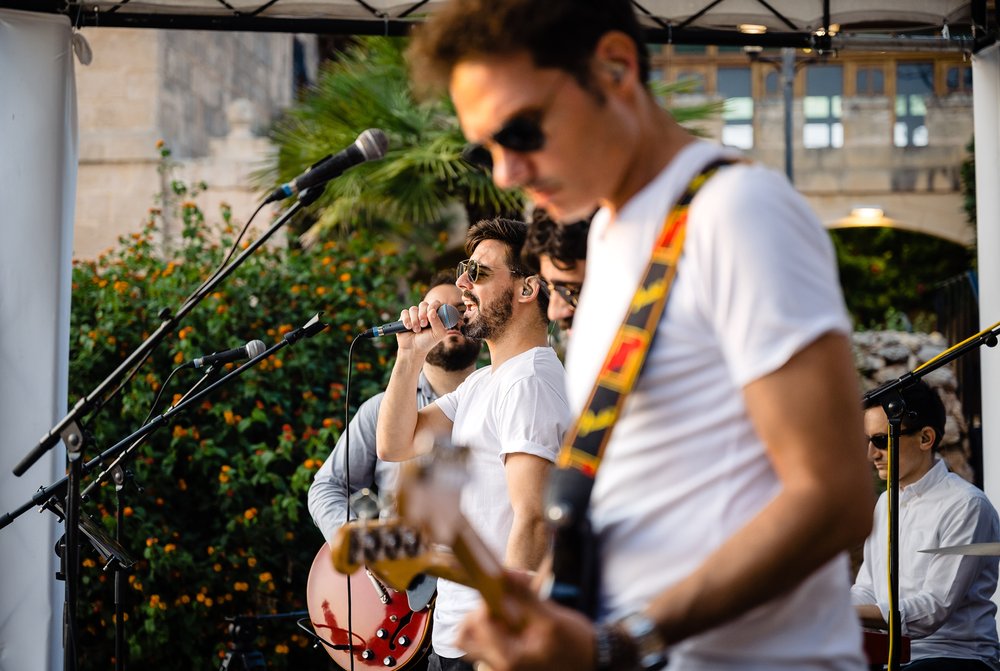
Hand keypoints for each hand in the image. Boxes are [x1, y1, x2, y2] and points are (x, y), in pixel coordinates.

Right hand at [395, 299, 448, 357]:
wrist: (413, 349)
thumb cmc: (428, 342)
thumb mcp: (438, 334)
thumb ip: (438, 323)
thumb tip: (432, 311)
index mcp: (434, 315)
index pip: (435, 303)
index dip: (434, 306)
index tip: (431, 313)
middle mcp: (424, 313)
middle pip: (423, 304)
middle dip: (423, 314)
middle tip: (424, 324)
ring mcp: (414, 315)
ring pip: (413, 309)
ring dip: (415, 320)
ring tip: (416, 330)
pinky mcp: (404, 318)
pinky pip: (404, 312)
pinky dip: (406, 320)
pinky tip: (408, 327)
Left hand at [458, 570, 596, 670]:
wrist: (593, 660)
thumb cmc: (576, 643)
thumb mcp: (551, 617)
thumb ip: (523, 596)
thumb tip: (501, 572)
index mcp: (508, 657)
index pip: (477, 623)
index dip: (488, 599)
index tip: (503, 583)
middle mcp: (499, 664)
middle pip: (465, 636)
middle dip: (478, 613)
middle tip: (502, 600)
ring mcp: (501, 663)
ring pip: (474, 638)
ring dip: (486, 619)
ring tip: (514, 609)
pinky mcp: (506, 659)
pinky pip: (488, 640)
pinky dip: (497, 625)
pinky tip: (520, 617)